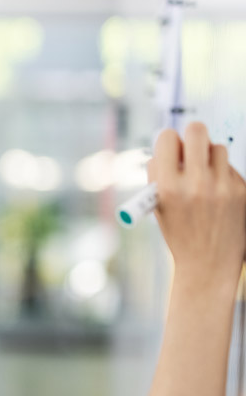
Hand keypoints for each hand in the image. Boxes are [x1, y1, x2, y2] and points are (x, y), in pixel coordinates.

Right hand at [149, 123, 245, 288]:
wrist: (208, 265)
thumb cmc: (178, 233)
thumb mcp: (157, 205)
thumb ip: (158, 174)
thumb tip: (168, 142)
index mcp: (168, 187)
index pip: (168, 138)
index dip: (168, 140)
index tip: (170, 147)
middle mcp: (196, 183)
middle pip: (197, 130)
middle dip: (192, 135)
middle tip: (190, 145)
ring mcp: (222, 187)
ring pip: (217, 147)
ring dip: (209, 157)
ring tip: (204, 177)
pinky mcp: (242, 191)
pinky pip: (231, 168)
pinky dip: (223, 175)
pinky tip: (217, 195)